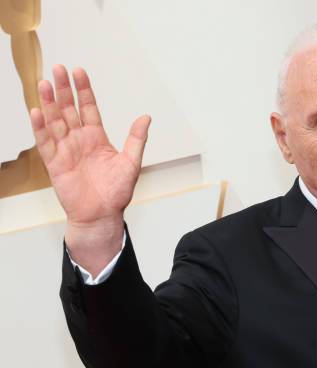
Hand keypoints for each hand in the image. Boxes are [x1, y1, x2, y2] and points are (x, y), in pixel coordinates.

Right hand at [29, 65, 150, 226]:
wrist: (102, 215)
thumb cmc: (117, 193)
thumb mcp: (131, 163)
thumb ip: (136, 139)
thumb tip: (146, 117)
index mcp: (97, 138)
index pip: (88, 108)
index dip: (83, 90)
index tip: (79, 71)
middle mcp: (79, 140)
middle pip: (68, 110)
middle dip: (63, 89)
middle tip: (58, 68)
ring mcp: (66, 150)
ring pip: (55, 122)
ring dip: (48, 103)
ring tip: (43, 84)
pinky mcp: (55, 164)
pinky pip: (45, 143)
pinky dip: (40, 128)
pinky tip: (36, 111)